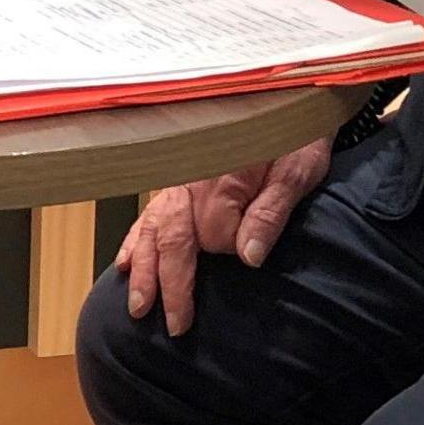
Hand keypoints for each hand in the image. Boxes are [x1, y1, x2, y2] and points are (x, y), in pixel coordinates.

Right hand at [119, 140, 326, 335]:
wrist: (289, 99)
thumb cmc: (297, 135)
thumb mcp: (298, 170)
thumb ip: (270, 212)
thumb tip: (248, 259)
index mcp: (222, 178)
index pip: (212, 234)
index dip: (227, 252)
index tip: (247, 263)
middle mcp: (191, 181)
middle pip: (173, 239)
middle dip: (170, 284)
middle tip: (174, 325)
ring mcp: (179, 181)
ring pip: (153, 231)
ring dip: (145, 270)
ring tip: (139, 307)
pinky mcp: (176, 180)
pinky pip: (148, 215)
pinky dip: (135, 241)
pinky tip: (125, 264)